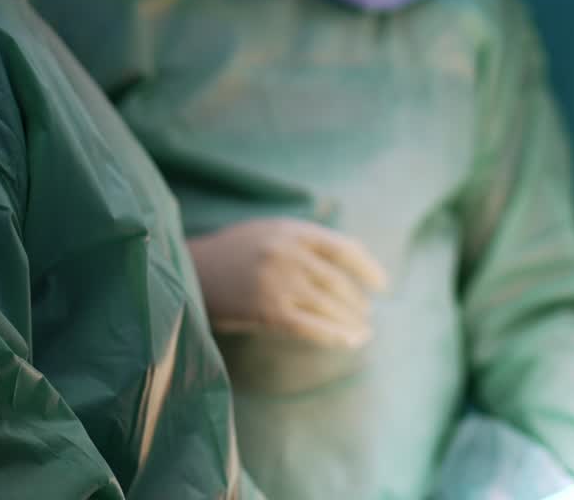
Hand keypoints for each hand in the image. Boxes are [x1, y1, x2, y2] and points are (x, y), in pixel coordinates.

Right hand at [188, 217, 387, 347]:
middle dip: (357, 302)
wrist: (190, 270)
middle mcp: (291, 253)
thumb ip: (303, 241)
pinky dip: (332, 335)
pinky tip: (346, 342)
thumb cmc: (233, 252)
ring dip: (350, 322)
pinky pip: (309, 326)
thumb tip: (346, 257)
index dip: (368, 268)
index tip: (383, 285)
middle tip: (366, 316)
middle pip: (339, 282)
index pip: (344, 248)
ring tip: (362, 334)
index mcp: (294, 231)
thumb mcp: (270, 231)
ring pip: (328, 305)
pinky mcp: (267, 310)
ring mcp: (279, 282)